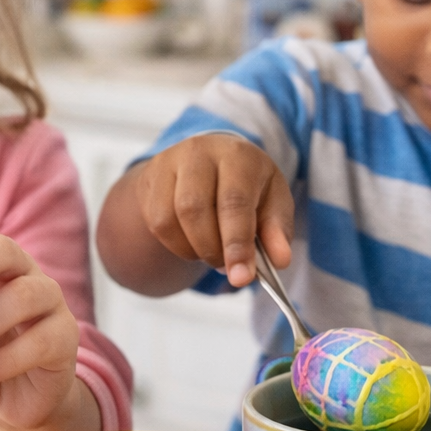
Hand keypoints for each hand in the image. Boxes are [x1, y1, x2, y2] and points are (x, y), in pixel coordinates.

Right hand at [134, 134, 293, 287]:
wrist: (210, 162)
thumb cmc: (246, 185)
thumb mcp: (272, 201)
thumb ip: (277, 231)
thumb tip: (280, 260)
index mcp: (238, 155)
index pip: (234, 201)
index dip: (237, 244)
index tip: (241, 277)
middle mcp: (199, 153)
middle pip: (194, 209)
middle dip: (212, 250)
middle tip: (228, 268)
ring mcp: (168, 164)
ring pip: (170, 219)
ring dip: (193, 249)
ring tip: (212, 252)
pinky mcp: (150, 180)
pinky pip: (156, 224)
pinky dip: (176, 245)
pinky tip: (193, 242)